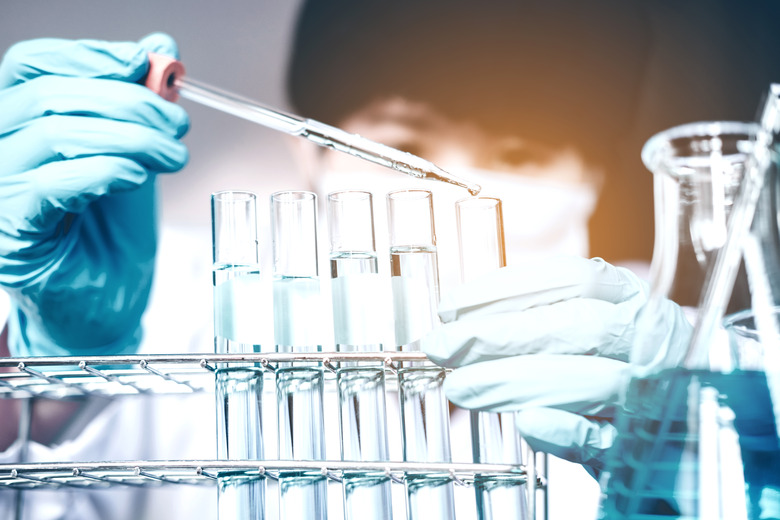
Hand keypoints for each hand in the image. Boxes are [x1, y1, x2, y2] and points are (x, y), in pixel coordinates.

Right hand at [0, 33, 188, 356]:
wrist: (111, 299)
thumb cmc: (116, 230)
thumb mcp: (136, 153)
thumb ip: (142, 104)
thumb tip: (162, 47)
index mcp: (21, 124)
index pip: (32, 66)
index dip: (89, 55)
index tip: (145, 61)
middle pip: (47, 96)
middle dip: (126, 100)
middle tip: (177, 121)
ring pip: (51, 135)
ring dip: (128, 137)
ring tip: (172, 152)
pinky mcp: (12, 236)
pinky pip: (48, 187)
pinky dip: (101, 171)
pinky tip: (137, 175)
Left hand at [421, 255, 691, 476]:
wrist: (695, 418)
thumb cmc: (622, 363)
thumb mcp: (594, 326)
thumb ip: (544, 315)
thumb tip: (464, 317)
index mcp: (635, 301)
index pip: (575, 279)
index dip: (506, 290)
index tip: (452, 305)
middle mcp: (654, 340)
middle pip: (578, 326)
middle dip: (498, 335)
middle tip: (441, 346)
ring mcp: (657, 393)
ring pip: (593, 380)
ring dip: (517, 381)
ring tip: (461, 387)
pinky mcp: (648, 447)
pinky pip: (611, 439)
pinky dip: (566, 431)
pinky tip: (526, 423)